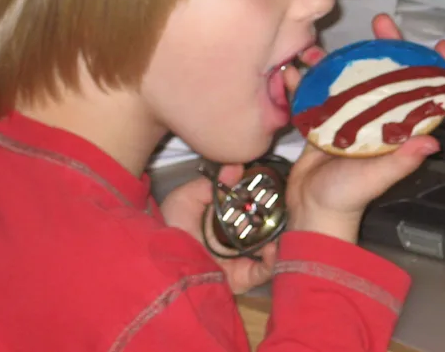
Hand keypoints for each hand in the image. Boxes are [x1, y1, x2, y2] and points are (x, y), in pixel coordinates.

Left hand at [160, 165, 278, 293]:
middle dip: (279, 217)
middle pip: (267, 226)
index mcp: (227, 220)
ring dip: (281, 238)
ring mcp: (243, 259)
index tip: (275, 186)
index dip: (267, 197)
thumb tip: (237, 167)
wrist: (158, 261)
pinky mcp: (242, 278)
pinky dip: (273, 260)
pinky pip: (264, 271)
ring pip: (271, 248)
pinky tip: (272, 248)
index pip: (254, 207)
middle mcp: (238, 239)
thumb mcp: (186, 199)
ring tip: (284, 226)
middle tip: (286, 206)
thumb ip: (212, 184)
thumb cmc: (170, 228)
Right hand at [281, 13, 444, 242]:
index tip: (441, 46)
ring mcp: (347, 115)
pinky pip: (314, 93)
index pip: (421, 93)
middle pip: (386, 73)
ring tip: (319, 47)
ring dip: (337, 58)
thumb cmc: (349, 197)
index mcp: (395, 129)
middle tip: (380, 22)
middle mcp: (376, 117)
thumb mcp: (377, 177)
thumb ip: (401, 159)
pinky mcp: (321, 119)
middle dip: (385, 45)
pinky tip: (293, 71)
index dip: (434, 69)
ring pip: (349, 76)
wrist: (312, 210)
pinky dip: (303, 80)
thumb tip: (432, 143)